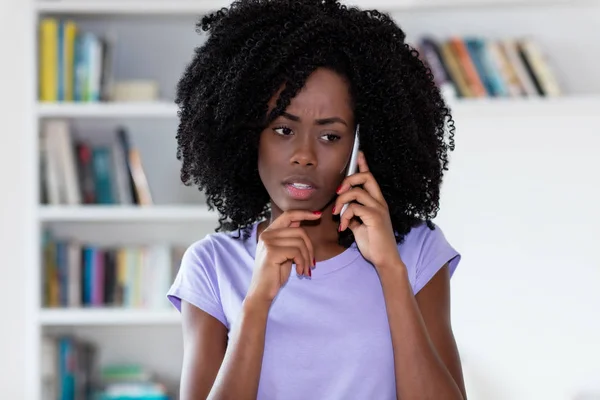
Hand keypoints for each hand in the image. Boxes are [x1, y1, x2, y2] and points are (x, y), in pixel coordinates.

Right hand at [246, 210, 321, 305]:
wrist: (262, 292)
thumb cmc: (274, 274)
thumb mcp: (284, 252)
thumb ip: (290, 239)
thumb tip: (302, 223)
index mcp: (269, 232)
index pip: (288, 215)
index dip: (304, 213)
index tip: (318, 215)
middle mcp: (267, 234)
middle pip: (299, 231)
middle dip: (310, 247)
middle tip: (311, 263)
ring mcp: (268, 242)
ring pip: (300, 242)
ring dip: (307, 258)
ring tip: (305, 270)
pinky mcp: (271, 252)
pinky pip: (296, 252)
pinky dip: (302, 263)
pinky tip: (299, 272)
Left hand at [332, 151, 400, 269]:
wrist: (385, 260)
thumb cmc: (374, 245)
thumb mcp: (360, 227)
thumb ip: (354, 217)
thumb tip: (344, 213)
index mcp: (377, 202)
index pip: (371, 179)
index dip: (364, 165)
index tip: (359, 154)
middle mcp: (380, 202)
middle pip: (366, 177)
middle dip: (349, 179)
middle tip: (338, 193)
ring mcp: (379, 209)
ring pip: (356, 192)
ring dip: (341, 201)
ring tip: (337, 214)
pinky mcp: (375, 217)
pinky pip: (354, 208)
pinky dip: (345, 216)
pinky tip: (343, 227)